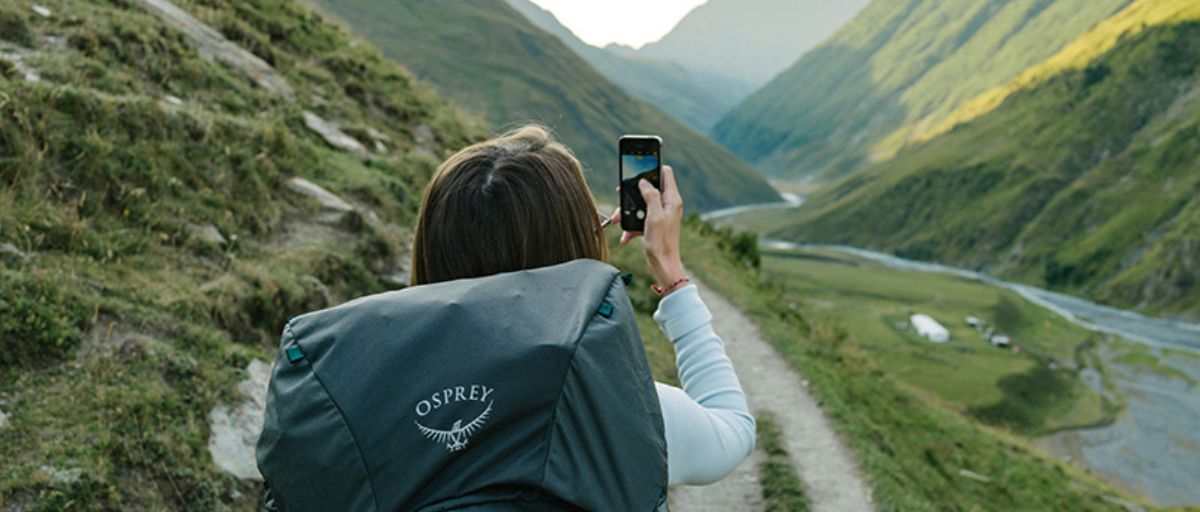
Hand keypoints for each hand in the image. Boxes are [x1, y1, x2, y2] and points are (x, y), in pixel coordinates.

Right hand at [609, 166, 686, 291]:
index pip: (665, 173)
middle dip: (632, 194)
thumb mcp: (655, 216)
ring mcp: (660, 214)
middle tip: (619, 194)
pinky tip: (625, 236)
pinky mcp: (653, 224)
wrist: (663, 265)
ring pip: (640, 204)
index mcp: (672, 199)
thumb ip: (650, 195)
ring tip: (616, 220)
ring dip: (627, 212)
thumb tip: (644, 181)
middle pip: (648, 188)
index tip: (638, 168)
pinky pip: (639, 219)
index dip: (652, 168)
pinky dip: (630, 226)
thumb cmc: (662, 242)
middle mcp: (667, 204)